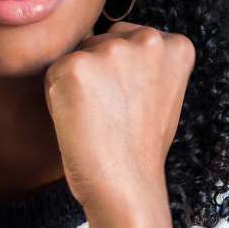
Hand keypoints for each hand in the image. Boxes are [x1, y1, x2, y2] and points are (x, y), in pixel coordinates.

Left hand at [44, 23, 194, 227]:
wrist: (126, 188)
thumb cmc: (138, 150)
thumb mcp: (161, 95)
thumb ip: (145, 64)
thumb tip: (108, 40)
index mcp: (176, 45)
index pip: (128, 40)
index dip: (120, 76)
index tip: (130, 107)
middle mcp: (148, 38)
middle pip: (100, 42)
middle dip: (97, 74)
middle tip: (112, 116)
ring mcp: (111, 50)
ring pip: (76, 56)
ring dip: (76, 84)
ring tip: (97, 119)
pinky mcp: (76, 65)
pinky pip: (52, 72)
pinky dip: (56, 98)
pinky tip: (79, 121)